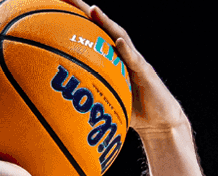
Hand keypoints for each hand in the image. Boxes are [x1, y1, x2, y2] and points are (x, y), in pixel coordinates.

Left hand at [67, 2, 188, 137]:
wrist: (161, 121)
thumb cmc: (133, 111)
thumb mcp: (107, 102)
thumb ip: (90, 95)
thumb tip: (63, 103)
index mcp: (112, 57)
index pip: (92, 33)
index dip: (76, 18)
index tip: (57, 4)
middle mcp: (124, 53)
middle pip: (103, 26)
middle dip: (87, 10)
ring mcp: (136, 61)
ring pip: (121, 37)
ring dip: (107, 22)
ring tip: (93, 10)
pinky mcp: (147, 73)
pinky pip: (135, 60)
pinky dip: (127, 51)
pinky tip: (117, 41)